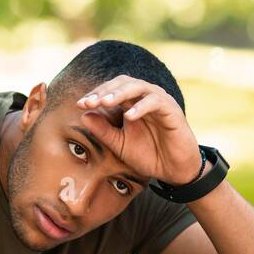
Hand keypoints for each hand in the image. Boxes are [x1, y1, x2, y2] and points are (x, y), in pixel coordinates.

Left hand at [76, 76, 201, 185]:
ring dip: (119, 94)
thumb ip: (103, 131)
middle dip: (104, 91)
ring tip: (104, 103)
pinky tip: (128, 117)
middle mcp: (145, 97)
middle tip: (88, 102)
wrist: (173, 170)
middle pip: (123, 82)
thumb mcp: (120, 145)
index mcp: (132, 103)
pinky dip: (141, 107)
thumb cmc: (148, 155)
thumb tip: (84, 116)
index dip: (96, 94)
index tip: (80, 105)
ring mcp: (159, 101)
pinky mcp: (172, 110)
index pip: (112, 89)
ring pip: (138, 87)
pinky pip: (155, 102)